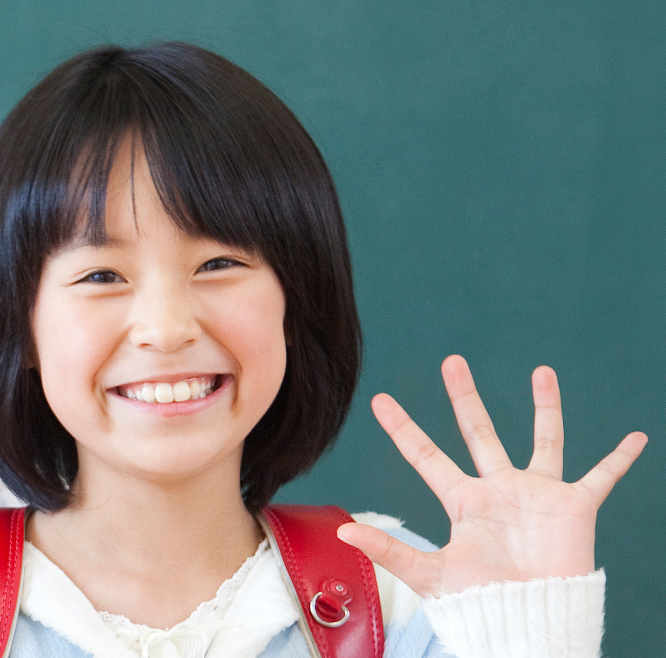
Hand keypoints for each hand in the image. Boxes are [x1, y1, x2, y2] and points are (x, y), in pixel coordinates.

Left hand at [337, 355, 645, 596]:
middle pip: (479, 432)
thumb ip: (388, 550)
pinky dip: (620, 458)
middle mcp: (499, 490)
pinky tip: (636, 438)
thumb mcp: (430, 573)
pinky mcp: (574, 507)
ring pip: (543, 439)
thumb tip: (342, 532)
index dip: (404, 428)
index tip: (381, 399)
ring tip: (543, 370)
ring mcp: (538, 494)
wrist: (528, 618)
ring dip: (545, 406)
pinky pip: (602, 475)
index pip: (426, 455)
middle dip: (464, 397)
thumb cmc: (480, 601)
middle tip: (452, 360)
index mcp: (463, 501)